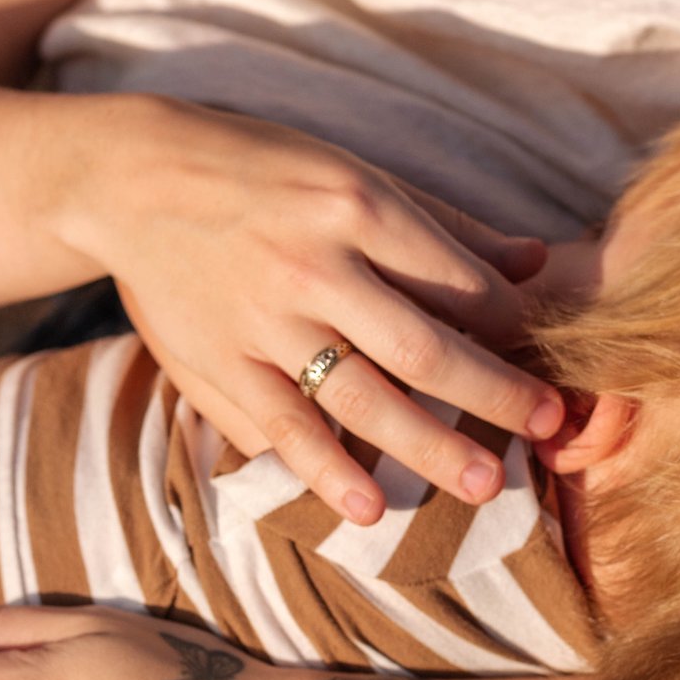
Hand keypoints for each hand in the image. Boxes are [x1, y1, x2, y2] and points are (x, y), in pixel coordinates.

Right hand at [67, 101, 566, 522]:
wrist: (129, 181)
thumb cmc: (260, 172)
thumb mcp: (353, 174)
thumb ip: (445, 226)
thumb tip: (535, 263)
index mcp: (358, 210)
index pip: (458, 283)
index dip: (512, 329)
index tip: (549, 363)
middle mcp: (315, 269)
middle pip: (425, 350)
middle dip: (496, 395)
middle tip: (549, 429)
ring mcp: (265, 324)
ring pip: (363, 399)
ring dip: (430, 447)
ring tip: (486, 485)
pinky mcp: (221, 364)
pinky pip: (284, 427)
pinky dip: (327, 469)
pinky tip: (369, 506)